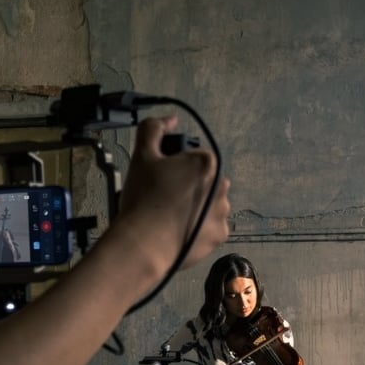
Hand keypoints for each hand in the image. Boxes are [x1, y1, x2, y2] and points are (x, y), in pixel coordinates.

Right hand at [117, 116, 230, 270]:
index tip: (159, 182)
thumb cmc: (143, 198)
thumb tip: (171, 120)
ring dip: (195, 211)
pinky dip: (198, 231)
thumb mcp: (142, 156)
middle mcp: (222, 187)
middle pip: (203, 184)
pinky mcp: (219, 237)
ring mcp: (222, 214)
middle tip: (162, 202)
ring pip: (207, 208)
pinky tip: (179, 234)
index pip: (193, 160)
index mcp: (207, 162)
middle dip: (188, 190)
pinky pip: (209, 230)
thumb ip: (153, 129)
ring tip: (169, 221)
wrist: (144, 244)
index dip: (174, 169)